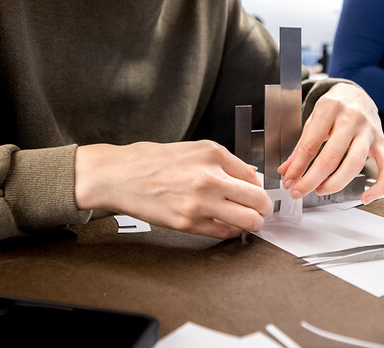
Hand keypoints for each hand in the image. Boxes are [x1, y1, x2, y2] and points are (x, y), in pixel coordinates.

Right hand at [74, 141, 272, 239]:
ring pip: (248, 222)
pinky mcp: (188, 224)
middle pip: (258, 201)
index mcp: (213, 155)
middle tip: (260, 211)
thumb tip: (250, 175)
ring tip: (245, 221)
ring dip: (251, 224)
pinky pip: (223, 233)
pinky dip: (229, 231)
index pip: (254, 177)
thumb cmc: (153, 161)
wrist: (120, 175)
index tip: (257, 194)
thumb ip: (226, 162)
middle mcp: (210, 178)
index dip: (258, 189)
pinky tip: (223, 224)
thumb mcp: (194, 149)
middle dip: (263, 209)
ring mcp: (199, 203)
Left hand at [276, 83, 383, 204]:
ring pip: (355, 164)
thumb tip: (286, 171)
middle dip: (312, 179)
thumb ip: (301, 146)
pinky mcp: (382, 142)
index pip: (311, 144)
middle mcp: (352, 117)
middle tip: (299, 191)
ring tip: (321, 190)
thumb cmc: (334, 108)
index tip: (288, 181)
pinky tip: (364, 198)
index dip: (298, 167)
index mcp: (330, 107)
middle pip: (332, 157)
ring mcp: (369, 130)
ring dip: (336, 183)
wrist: (357, 94)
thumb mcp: (313, 120)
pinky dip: (378, 186)